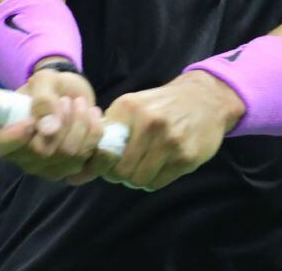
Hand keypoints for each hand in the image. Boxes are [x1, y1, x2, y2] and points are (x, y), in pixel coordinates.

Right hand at [0, 65, 104, 180]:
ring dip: (81, 126)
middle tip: (68, 100)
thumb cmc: (50, 87)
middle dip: (63, 122)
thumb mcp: (44, 81)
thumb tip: (47, 129)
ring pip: (69, 157)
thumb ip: (42, 100)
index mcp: (4, 133)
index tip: (29, 121)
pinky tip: (95, 119)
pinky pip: (88, 164)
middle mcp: (21, 157)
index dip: (13, 138)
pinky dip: (95, 137)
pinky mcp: (69, 171)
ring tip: (81, 104)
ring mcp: (45, 169)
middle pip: (42, 153)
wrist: (72, 95)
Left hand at [66, 71, 244, 190]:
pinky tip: (159, 167)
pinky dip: (154, 180)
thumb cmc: (161, 106)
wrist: (204, 98)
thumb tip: (77, 168)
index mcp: (128, 108)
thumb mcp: (133, 106)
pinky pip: (158, 183)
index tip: (107, 163)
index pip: (101, 150)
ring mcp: (169, 140)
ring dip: (137, 179)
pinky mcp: (186, 156)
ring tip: (143, 167)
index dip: (101, 163)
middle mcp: (148, 123)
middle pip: (120, 171)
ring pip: (138, 180)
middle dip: (120, 175)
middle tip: (126, 168)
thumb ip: (108, 131)